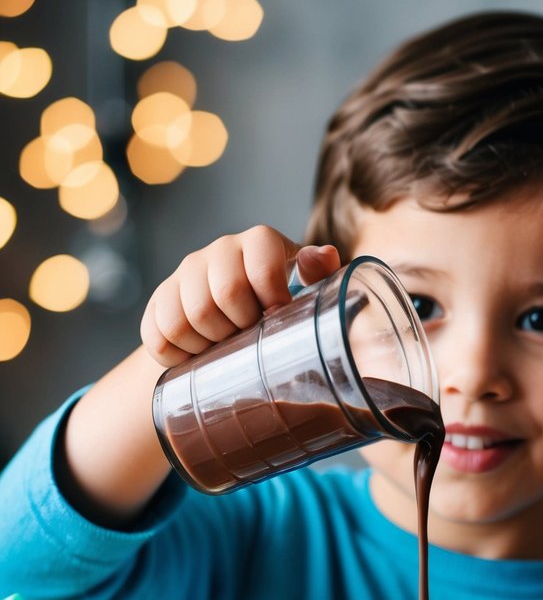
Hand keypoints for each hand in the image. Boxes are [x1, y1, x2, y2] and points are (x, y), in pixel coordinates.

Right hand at [140, 226, 339, 366]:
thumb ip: (320, 274)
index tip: (275, 319)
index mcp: (259, 243)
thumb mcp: (308, 288)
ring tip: (224, 348)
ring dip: (208, 345)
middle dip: (240, 328)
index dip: (271, 297)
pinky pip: (158, 335)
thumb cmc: (279, 303)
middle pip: (223, 296)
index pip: (262, 264)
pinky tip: (195, 356)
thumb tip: (327, 256)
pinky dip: (176, 355)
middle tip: (249, 339)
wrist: (231, 315)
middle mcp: (219, 251)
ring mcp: (185, 274)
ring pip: (186, 319)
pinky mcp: (159, 300)